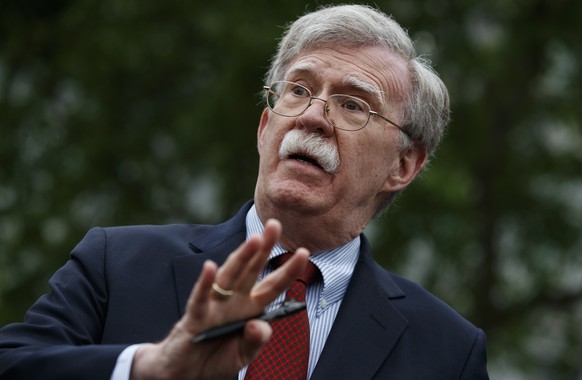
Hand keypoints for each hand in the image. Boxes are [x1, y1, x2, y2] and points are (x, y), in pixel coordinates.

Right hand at [131, 219, 308, 379]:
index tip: (304, 251)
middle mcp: (233, 301)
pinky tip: (210, 267)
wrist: (185, 374)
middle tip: (275, 224)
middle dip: (263, 248)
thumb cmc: (216, 359)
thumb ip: (255, 342)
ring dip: (241, 258)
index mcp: (250, 308)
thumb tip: (261, 325)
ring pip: (229, 277)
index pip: (273, 285)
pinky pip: (200, 298)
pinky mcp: (195, 317)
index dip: (288, 270)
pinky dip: (204, 283)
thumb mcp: (243, 355)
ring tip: (254, 240)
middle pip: (251, 270)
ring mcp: (214, 306)